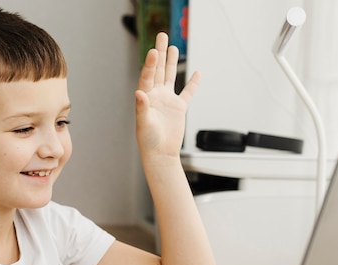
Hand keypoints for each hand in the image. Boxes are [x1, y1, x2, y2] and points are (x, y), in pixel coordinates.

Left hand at [134, 32, 199, 160]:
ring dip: (172, 62)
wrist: (160, 154)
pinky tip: (197, 73)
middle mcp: (156, 95)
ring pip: (171, 76)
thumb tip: (140, 93)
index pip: (148, 76)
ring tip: (173, 47)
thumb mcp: (144, 123)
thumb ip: (142, 108)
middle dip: (160, 52)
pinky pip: (187, 93)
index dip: (151, 64)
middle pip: (159, 69)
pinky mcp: (179, 108)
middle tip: (161, 36)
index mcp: (146, 97)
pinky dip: (193, 83)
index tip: (154, 51)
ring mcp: (168, 100)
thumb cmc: (148, 141)